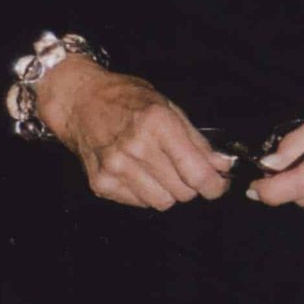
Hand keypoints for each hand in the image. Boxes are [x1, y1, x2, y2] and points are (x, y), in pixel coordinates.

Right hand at [39, 56, 233, 209]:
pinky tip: (138, 172)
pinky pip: (139, 203)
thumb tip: (222, 166)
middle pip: (183, 192)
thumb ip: (197, 141)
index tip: (218, 186)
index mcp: (158, 124)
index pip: (196, 172)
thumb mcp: (169, 108)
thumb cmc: (127, 99)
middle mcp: (136, 148)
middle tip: (186, 171)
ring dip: (168, 191)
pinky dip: (145, 193)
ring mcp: (115, 168)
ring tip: (159, 169)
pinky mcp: (100, 184)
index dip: (214, 185)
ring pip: (162, 202)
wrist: (80, 101)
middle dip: (192, 186)